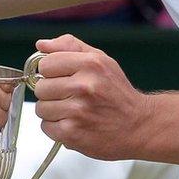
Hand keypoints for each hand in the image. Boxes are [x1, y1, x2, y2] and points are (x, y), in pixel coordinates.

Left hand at [30, 34, 149, 161]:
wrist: (139, 125)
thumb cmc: (118, 93)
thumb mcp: (101, 60)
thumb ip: (70, 47)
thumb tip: (42, 45)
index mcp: (90, 64)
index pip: (45, 64)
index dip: (51, 72)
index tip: (61, 77)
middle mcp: (84, 86)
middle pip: (40, 87)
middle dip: (51, 93)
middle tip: (70, 97)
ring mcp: (77, 111)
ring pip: (41, 108)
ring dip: (53, 111)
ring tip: (73, 111)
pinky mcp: (72, 133)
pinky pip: (46, 127)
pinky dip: (57, 128)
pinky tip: (74, 124)